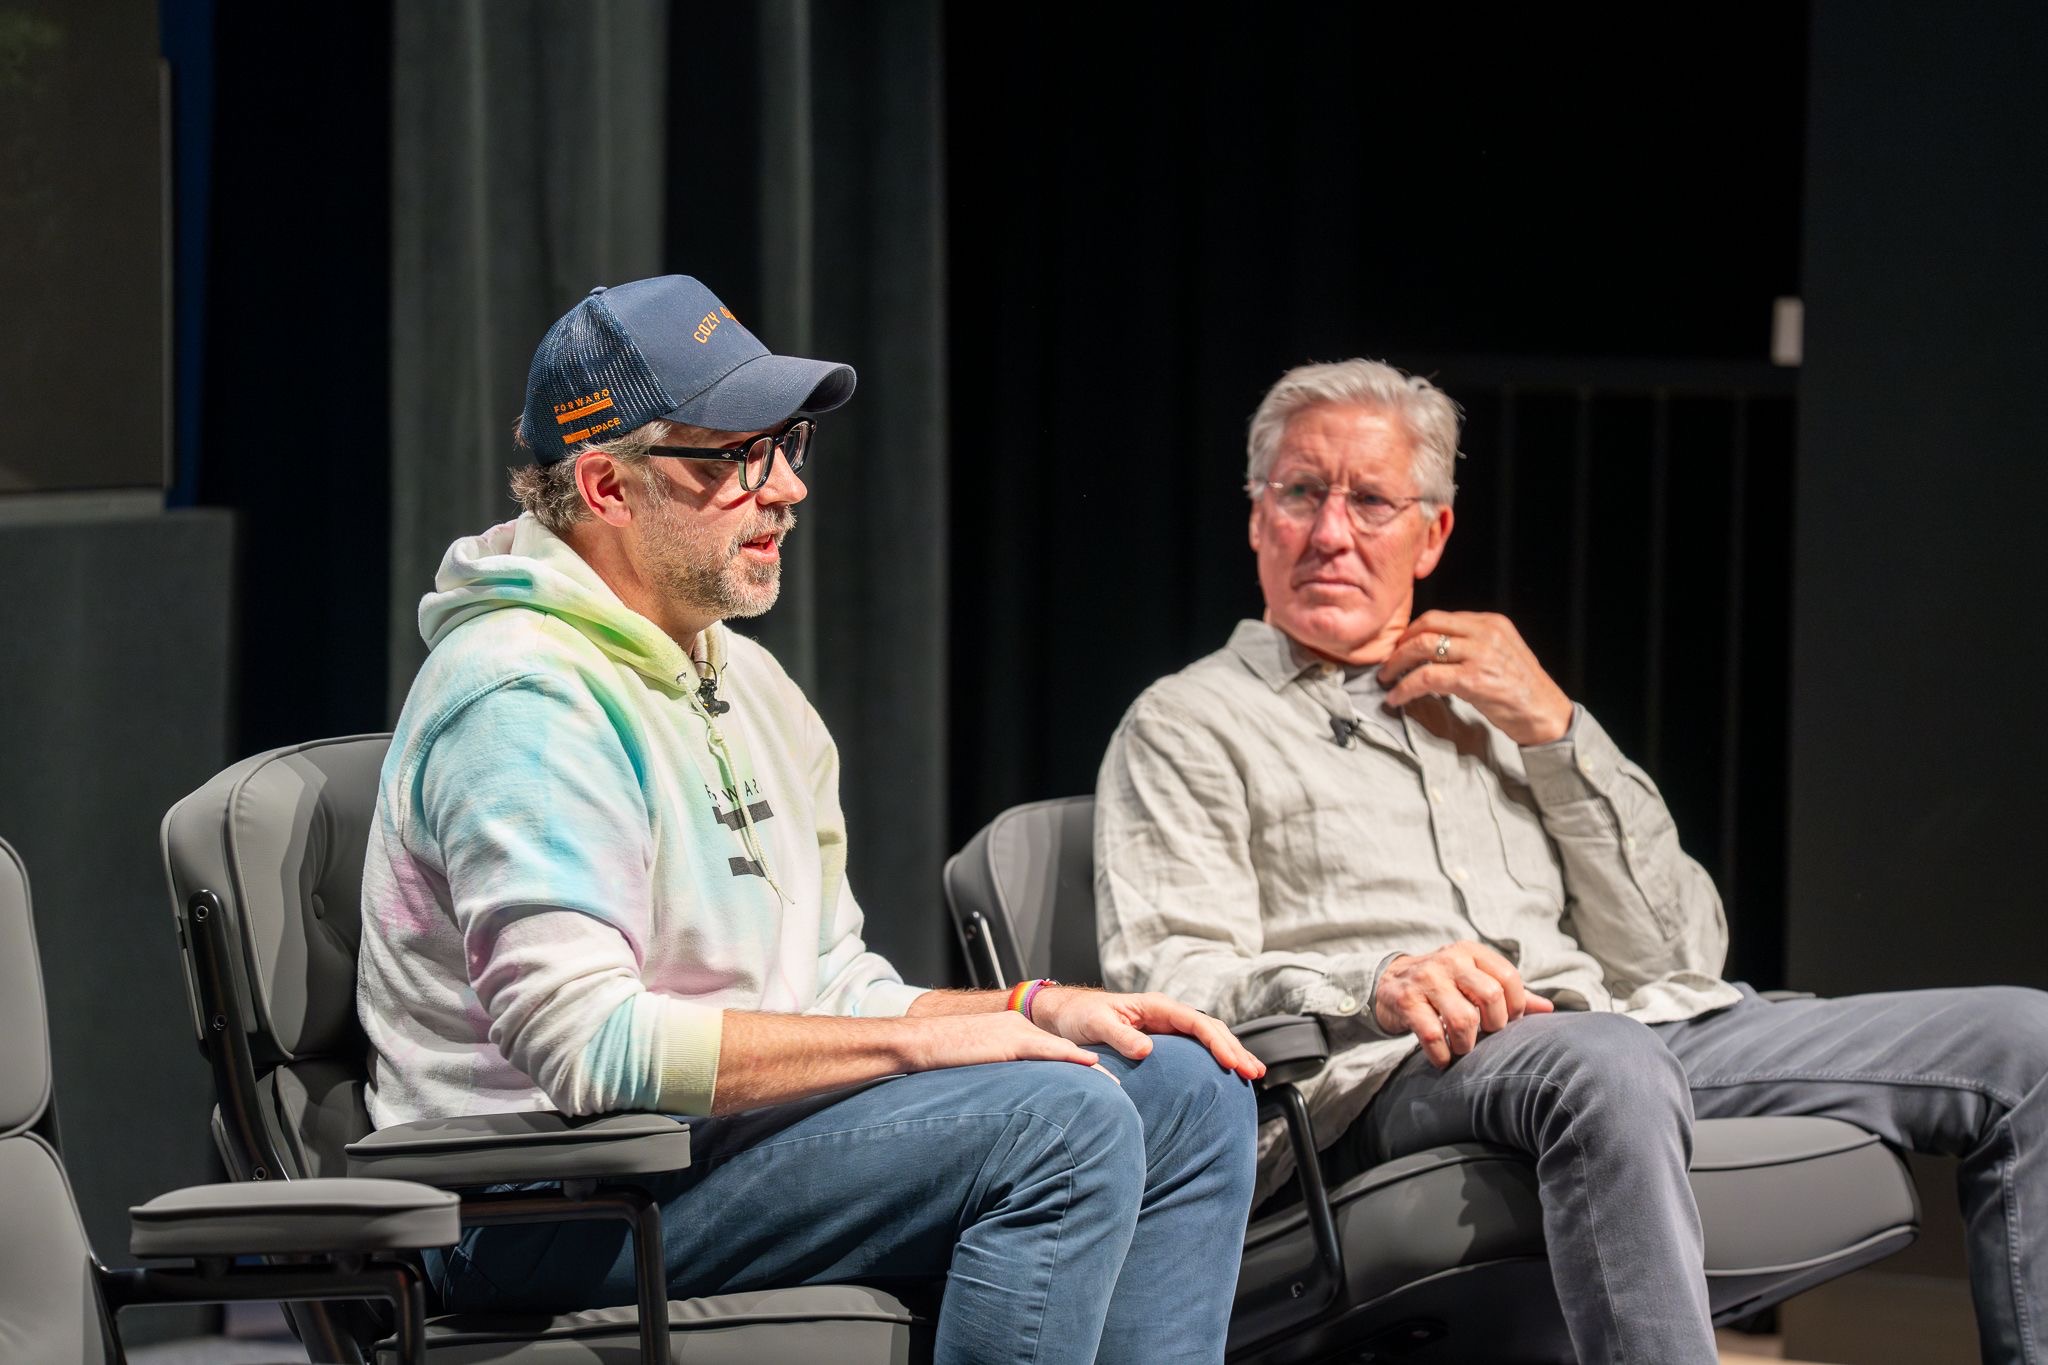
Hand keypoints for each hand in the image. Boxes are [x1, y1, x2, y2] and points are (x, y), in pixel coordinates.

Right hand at [903, 1010, 1111, 1075]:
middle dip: (1090, 1069)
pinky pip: (1048, 1051)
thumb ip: (997, 1078)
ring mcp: (1015, 1032)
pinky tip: (1090, 1068)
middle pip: (1063, 1050)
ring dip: (1088, 1069)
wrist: (917, 1042)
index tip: (1097, 1083)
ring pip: (1062, 1051)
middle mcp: (1018, 1027)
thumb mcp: (975, 1067)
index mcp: (1010, 1032)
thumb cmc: (939, 1059)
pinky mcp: (1009, 1042)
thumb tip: (1011, 1108)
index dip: (1076, 1067)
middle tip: (1116, 1089)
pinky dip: (1072, 1059)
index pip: (1051, 1051)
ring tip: (1114, 1088)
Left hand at [1031, 987, 1266, 1081]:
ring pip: (1206, 1038)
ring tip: (1251, 1074)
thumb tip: (1147, 1050)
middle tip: (1254, 1072)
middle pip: (1210, 1029)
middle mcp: (1165, 1015)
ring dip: (1229, 1053)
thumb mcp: (1097, 1024)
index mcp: (1156, 1006)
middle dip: (1234, 1049)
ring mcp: (1166, 1028)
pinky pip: (1194, 1049)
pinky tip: (1224, 1074)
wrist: (1066, 1016)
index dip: (1217, 1041)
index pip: (1196, 1022)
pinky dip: (1213, 1058)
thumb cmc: (1080, 1017)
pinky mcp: (1161, 1041)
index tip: (1231, 1062)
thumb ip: (1121, 1035)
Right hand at [1372, 940, 1553, 1067]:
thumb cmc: (1443, 983)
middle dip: (1494, 1025)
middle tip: (1485, 1035)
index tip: (1507, 1021)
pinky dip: (1442, 1054)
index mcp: (1471, 951)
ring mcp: (1426, 979)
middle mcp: (1449, 960)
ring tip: (1462, 1048)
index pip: (1508, 977)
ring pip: (1463, 1019)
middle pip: (1490, 996)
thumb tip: (1548, 1009)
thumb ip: (1509, 992)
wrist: (1389, 981)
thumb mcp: (1473, 978)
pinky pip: (1433, 1035)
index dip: (1515, 1006)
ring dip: (1467, 1044)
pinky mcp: (1406, 1001)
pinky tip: (1442, 1057)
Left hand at [1378, 611, 1572, 745]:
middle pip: (1427, 626)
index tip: (1400, 649)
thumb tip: (1433, 652)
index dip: (1413, 632)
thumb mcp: (1500, 655)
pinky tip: (1397, 698)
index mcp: (1491, 623)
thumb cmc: (1521, 691)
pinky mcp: (1472, 679)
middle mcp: (1484, 632)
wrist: (1546, 715)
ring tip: (1386, 680)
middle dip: (1400, 645)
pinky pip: (1426, 677)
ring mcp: (1479, 654)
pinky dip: (1405, 687)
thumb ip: (1471, 646)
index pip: (1440, 618)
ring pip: (1422, 647)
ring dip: (1397, 664)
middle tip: (1387, 663)